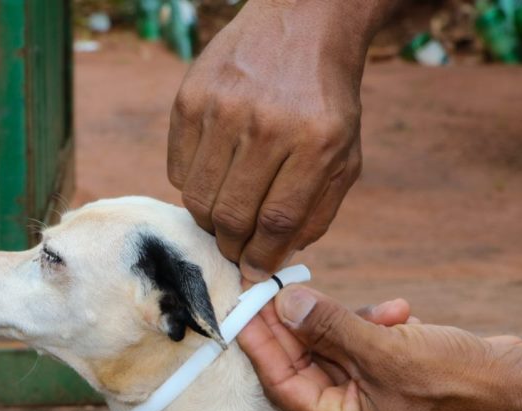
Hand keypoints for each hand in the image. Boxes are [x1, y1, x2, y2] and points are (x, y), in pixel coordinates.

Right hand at [168, 0, 390, 280]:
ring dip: (209, 222)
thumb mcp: (343, 155)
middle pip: (233, 215)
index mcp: (316, 140)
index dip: (263, 258)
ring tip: (224, 215)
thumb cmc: (324, 101)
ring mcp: (222, 108)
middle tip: (235, 249)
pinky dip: (192, 187)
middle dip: (233, 247)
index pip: (278, 221)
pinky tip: (213, 177)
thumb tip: (278, 257)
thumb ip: (317, 211)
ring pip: (199, 198)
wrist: (299, 26)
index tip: (255, 272)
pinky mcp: (190, 98)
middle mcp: (267, 123)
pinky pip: (177, 170)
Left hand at [238, 285, 521, 410]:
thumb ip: (330, 326)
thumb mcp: (386, 351)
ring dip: (347, 319)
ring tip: (379, 310)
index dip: (260, 342)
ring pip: (334, 347)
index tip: (243, 306)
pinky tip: (398, 312)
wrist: (521, 383)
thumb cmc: (459, 383)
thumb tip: (284, 304)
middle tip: (280, 286)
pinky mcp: (387, 374)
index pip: (281, 382)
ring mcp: (369, 395)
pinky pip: (362, 343)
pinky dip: (372, 323)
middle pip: (304, 362)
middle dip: (299, 323)